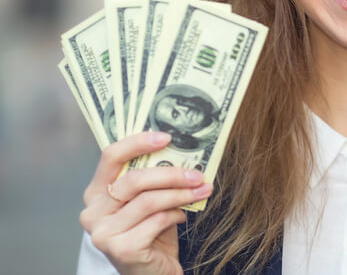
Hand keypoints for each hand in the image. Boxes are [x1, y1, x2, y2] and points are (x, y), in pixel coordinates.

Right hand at [79, 131, 213, 274]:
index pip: (110, 157)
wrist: (152, 272)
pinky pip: (156, 221)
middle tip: (197, 174)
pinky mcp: (120, 249)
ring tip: (201, 191)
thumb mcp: (149, 200)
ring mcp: (103, 233)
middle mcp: (92, 212)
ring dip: (181, 194)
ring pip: (149, 200)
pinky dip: (175, 215)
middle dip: (171, 174)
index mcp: (96, 193)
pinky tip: (182, 216)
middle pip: (134, 180)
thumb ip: (154, 179)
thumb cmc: (151, 232)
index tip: (166, 137)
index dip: (137, 142)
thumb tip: (181, 151)